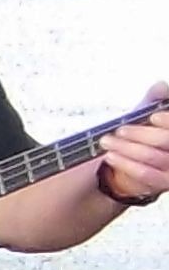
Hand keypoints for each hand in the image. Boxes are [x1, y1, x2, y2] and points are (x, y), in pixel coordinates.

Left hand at [97, 81, 168, 207]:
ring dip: (126, 147)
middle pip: (166, 140)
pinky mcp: (164, 183)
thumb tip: (160, 86)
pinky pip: (147, 175)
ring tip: (107, 141)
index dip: (168, 121)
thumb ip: (155, 99)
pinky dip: (126, 164)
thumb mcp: (148, 114)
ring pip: (153, 156)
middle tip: (120, 130)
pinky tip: (110, 155)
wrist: (133, 164)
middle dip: (140, 133)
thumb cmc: (144, 135)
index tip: (153, 117)